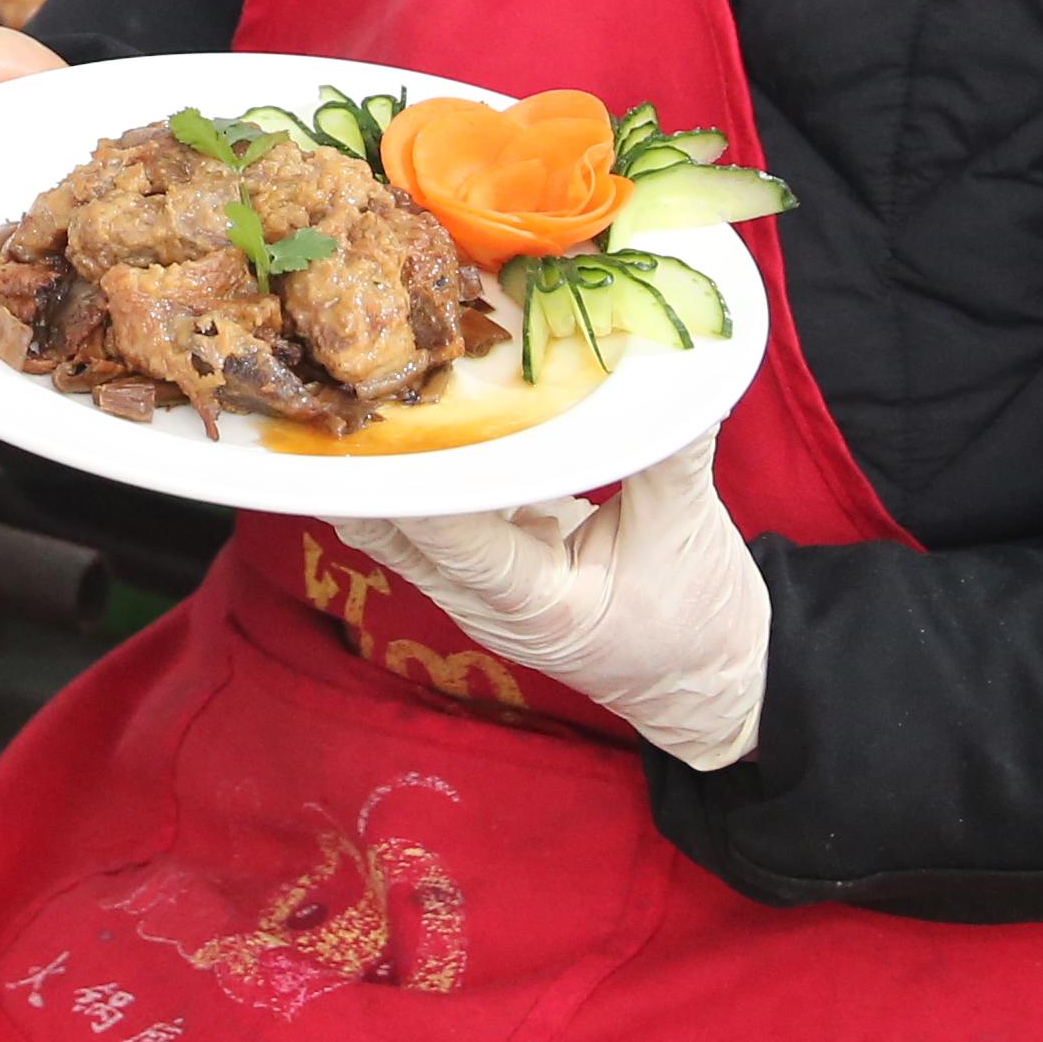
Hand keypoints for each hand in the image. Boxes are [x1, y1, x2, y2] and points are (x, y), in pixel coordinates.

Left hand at [329, 436, 768, 770]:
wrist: (707, 681)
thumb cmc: (700, 618)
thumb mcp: (687, 527)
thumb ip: (668, 446)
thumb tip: (665, 360)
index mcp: (538, 606)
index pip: (458, 542)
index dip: (416, 491)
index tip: (378, 437)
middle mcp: (487, 606)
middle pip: (402, 537)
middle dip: (369, 474)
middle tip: (335, 398)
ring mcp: (476, 594)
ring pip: (402, 531)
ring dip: (378, 473)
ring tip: (346, 397)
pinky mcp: (481, 572)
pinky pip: (428, 523)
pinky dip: (413, 477)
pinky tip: (397, 421)